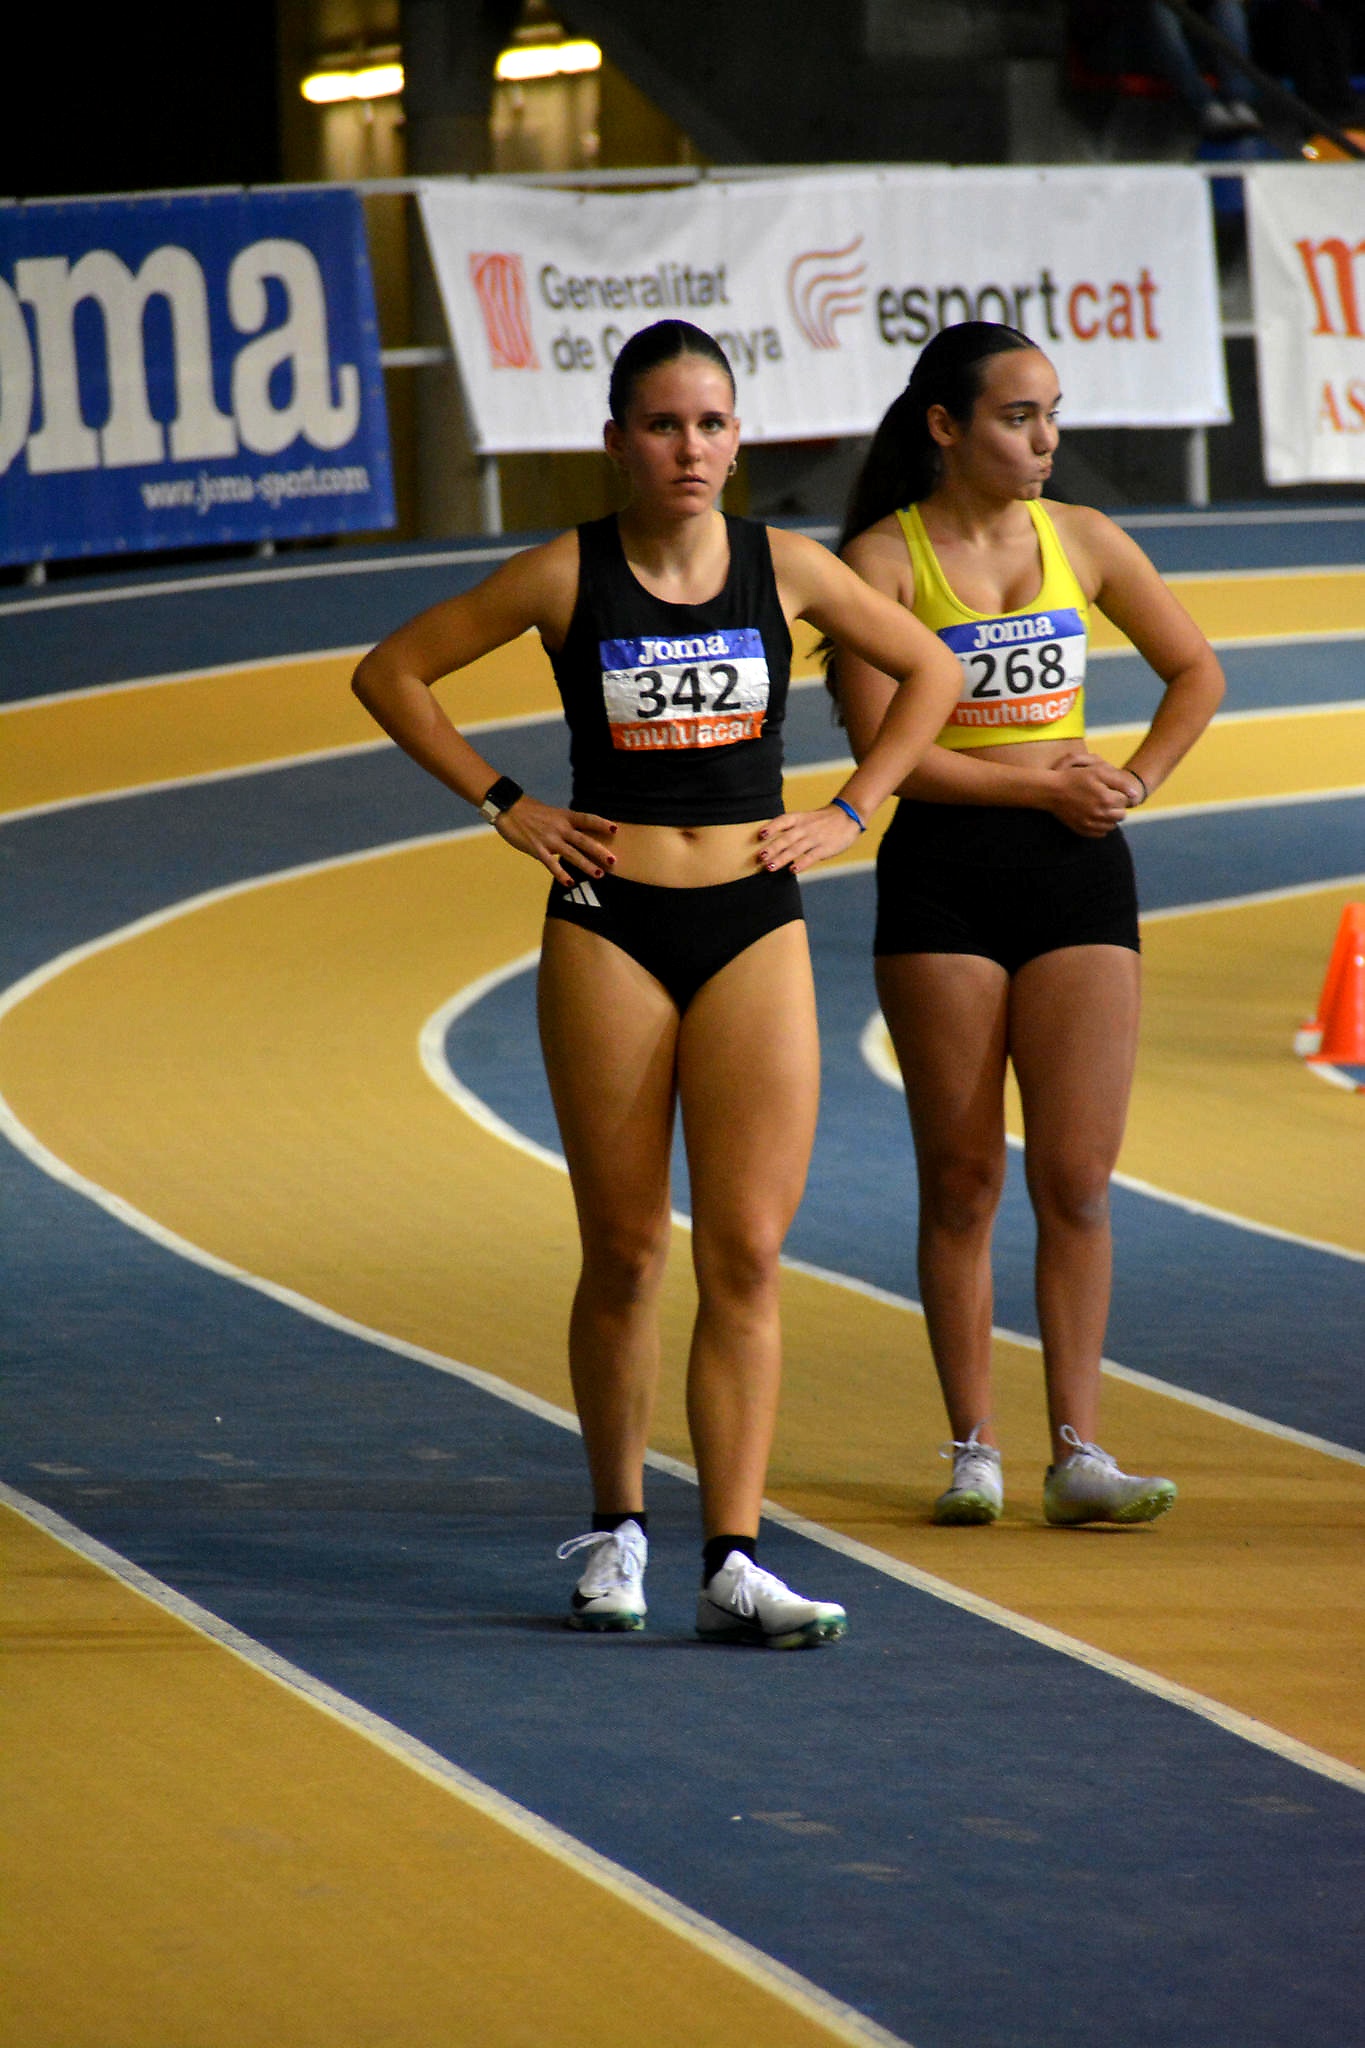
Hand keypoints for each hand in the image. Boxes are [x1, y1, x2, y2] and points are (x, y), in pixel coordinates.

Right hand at [492, 796, 617, 883]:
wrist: (507, 807)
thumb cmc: (530, 812)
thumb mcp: (552, 813)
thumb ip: (565, 825)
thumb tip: (578, 837)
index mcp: (564, 816)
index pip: (587, 819)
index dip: (601, 824)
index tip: (616, 830)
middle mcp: (559, 827)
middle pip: (583, 839)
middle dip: (599, 851)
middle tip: (614, 861)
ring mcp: (548, 838)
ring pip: (571, 853)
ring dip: (586, 865)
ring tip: (599, 875)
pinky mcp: (536, 848)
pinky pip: (551, 863)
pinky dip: (561, 874)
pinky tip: (570, 883)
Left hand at [756, 804, 863, 874]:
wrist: (848, 817)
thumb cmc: (821, 821)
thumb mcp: (804, 818)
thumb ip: (789, 828)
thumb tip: (767, 841)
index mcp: (799, 818)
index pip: (783, 821)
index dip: (771, 827)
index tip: (760, 835)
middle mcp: (805, 828)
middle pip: (786, 838)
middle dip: (772, 848)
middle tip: (760, 857)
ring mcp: (815, 838)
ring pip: (796, 849)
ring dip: (782, 858)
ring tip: (770, 867)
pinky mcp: (825, 848)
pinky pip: (811, 857)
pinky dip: (801, 864)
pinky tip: (792, 870)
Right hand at [1044, 753, 1133, 838]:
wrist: (1051, 791)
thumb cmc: (1075, 778)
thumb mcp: (1098, 772)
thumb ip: (1119, 782)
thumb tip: (1135, 795)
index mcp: (1106, 799)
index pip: (1125, 801)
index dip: (1120, 794)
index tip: (1111, 790)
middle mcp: (1100, 814)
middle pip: (1121, 815)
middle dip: (1117, 807)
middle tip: (1107, 798)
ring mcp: (1091, 824)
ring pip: (1112, 825)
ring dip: (1111, 817)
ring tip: (1101, 807)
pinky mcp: (1083, 830)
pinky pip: (1101, 833)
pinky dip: (1102, 826)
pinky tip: (1095, 816)